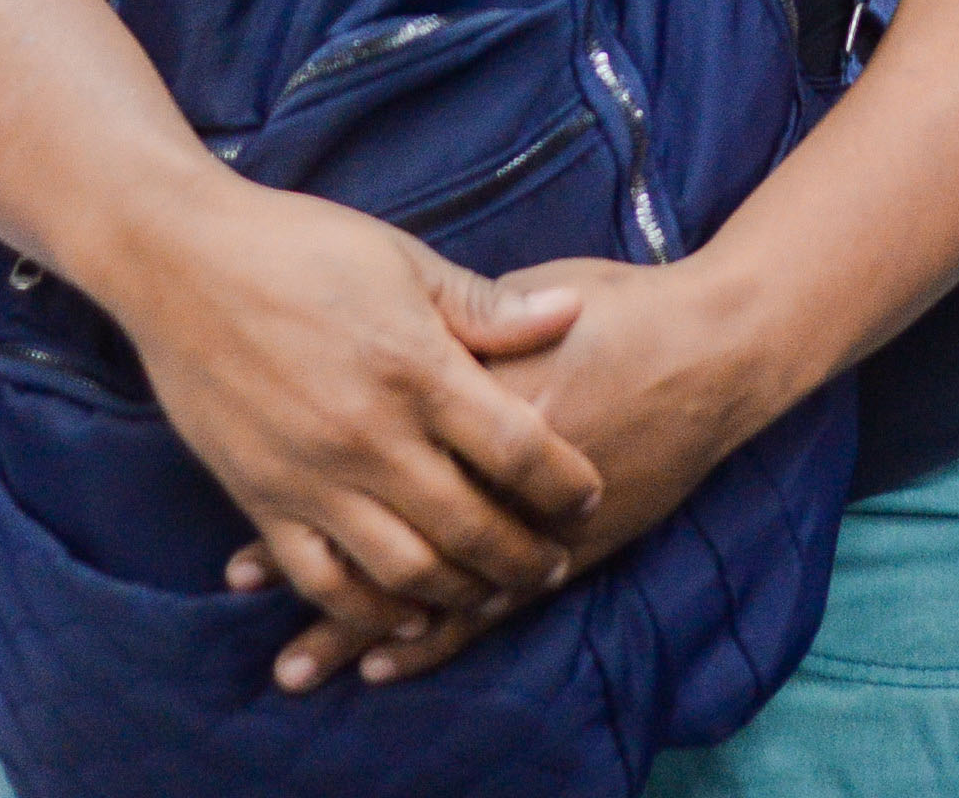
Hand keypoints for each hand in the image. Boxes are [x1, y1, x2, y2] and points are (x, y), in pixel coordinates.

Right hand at [99, 167, 602, 677]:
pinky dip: (367, 610)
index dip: (564, 485)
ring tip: (491, 593)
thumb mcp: (405, 259)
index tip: (587, 500)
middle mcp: (369, 435)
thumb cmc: (300, 245)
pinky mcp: (260, 498)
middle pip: (471, 527)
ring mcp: (312, 476)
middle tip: (552, 566)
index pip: (518, 450)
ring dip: (459, 593)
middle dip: (524, 557)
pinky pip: (322, 579)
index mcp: (416, 368)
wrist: (180, 259)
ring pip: (405, 569)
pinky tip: (401, 616)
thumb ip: (486, 305)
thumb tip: (568, 315)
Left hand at [252, 255, 801, 689]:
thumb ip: (466, 319)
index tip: (245, 490)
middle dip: (311, 564)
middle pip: (386, 526)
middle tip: (241, 585)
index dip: (308, 472)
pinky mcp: (571, 552)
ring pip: (430, 587)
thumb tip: (396, 321)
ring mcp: (535, 522)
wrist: (717, 352)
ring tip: (293, 661)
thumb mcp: (528, 294)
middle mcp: (498, 471)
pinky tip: (388, 663)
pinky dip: (437, 640)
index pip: (375, 441)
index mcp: (481, 394)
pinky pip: (492, 610)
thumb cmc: (621, 311)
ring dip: (358, 625)